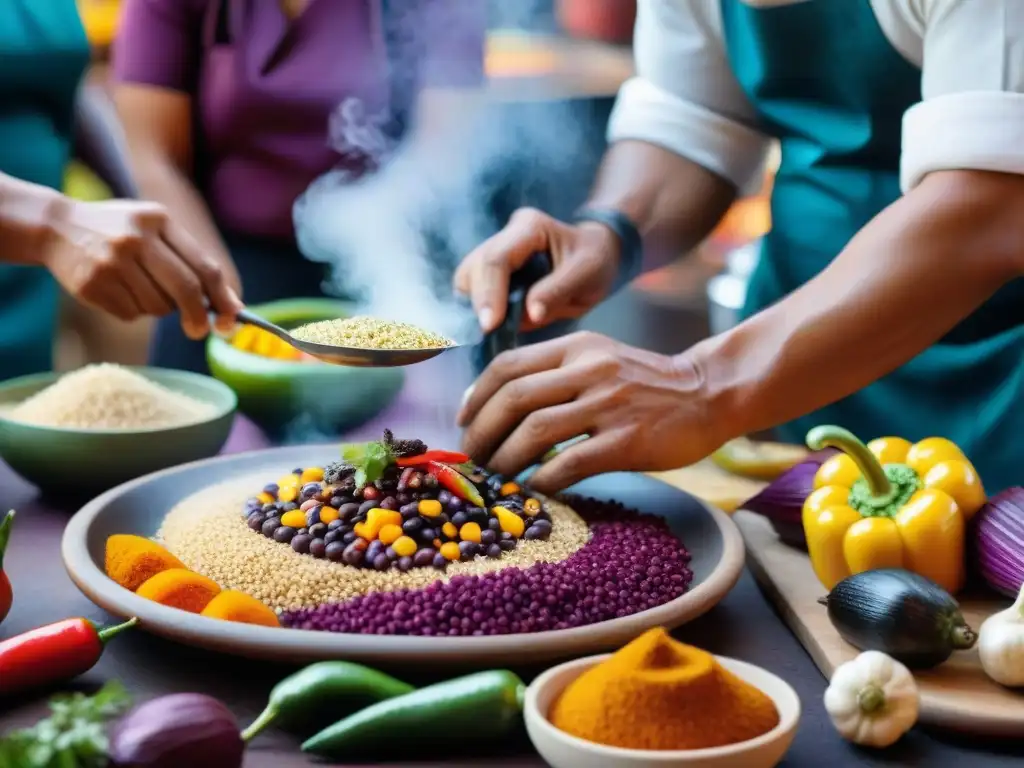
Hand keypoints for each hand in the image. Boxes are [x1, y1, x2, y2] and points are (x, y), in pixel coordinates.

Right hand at [42, 199, 242, 337]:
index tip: (233, 319)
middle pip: (185, 289)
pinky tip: (118, 289)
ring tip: (139, 287)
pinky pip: (131, 314)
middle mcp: (136, 239)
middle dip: (199, 316)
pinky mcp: (92, 285)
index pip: (204, 266)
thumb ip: (193, 261)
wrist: (56, 228)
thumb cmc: (120, 232)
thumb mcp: (154, 230)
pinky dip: (134, 311)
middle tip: (199, 331)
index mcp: (158, 220)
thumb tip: (234, 307)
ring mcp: (111, 262)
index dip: (223, 298)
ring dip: (159, 308)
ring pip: (158, 307)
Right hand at [453, 208, 621, 333]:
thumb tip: (528, 314)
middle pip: (475, 266)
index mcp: (530, 227)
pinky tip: (489, 326)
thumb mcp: (587, 274)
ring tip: (488, 331)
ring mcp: (495, 250)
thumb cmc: (594, 261)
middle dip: (477, 302)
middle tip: (485, 334)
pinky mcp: (492, 270)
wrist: (595, 254)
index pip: (497, 259)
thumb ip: (557, 292)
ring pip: (467, 277)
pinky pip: (473, 289)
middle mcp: (506, 234)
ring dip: (471, 306)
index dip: (489, 293)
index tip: (489, 325)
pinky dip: (476, 308)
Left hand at [456, 331, 725, 493]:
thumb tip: (498, 400)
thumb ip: (554, 372)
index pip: (506, 366)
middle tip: (472, 458)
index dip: (475, 397)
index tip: (463, 421)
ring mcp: (608, 405)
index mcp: (575, 347)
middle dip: (481, 433)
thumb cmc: (646, 382)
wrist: (709, 392)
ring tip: (495, 478)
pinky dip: (541, 480)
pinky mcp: (627, 441)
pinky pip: (569, 463)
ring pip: (534, 431)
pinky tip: (533, 490)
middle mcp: (588, 370)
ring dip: (504, 460)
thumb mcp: (598, 358)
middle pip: (512, 398)